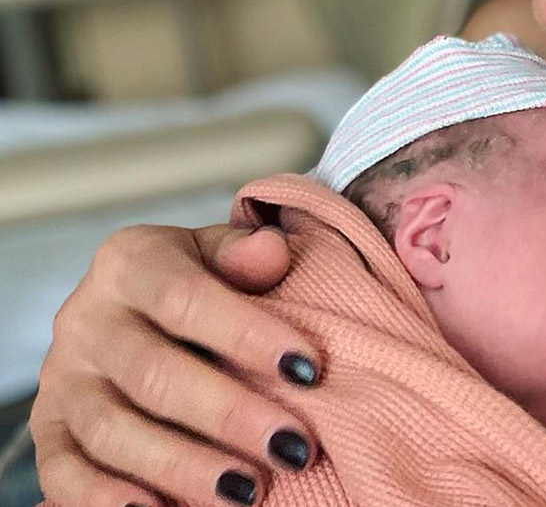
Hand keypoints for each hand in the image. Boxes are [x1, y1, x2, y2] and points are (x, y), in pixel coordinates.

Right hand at [30, 224, 321, 506]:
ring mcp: (62, 379)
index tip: (308, 370)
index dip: (248, 335)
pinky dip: (104, 499)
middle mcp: (86, 319)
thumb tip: (270, 252)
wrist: (133, 311)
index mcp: (130, 262)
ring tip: (248, 491)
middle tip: (292, 447)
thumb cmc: (198, 284)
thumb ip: (243, 255)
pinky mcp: (48, 431)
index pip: (186, 299)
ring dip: (184, 466)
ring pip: (114, 431)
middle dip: (229, 415)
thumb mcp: (219, 256)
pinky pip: (63, 472)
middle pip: (154, 374)